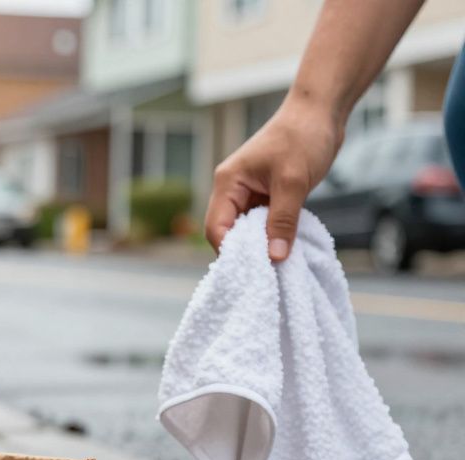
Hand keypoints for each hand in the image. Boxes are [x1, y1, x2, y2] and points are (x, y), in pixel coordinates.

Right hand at [204, 99, 343, 259]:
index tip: (255, 269)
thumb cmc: (303, 138)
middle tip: (269, 271)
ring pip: (247, 229)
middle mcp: (233, 190)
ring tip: (280, 260)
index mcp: (228, 183)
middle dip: (247, 251)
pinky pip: (263, 222)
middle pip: (229, 232)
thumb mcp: (293, 182)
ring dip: (262, 244)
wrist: (320, 111)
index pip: (217, 228)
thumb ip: (283, 220)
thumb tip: (275, 257)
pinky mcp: (266, 194)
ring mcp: (249, 192)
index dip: (231, 251)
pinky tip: (287, 245)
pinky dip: (273, 234)